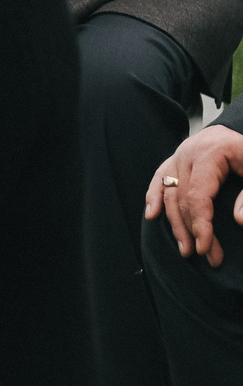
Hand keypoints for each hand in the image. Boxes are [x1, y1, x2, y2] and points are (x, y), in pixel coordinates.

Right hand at [148, 124, 242, 265]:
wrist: (241, 130)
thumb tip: (238, 220)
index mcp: (210, 154)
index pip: (198, 195)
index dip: (201, 224)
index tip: (206, 248)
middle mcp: (188, 154)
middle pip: (181, 198)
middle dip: (190, 230)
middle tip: (201, 255)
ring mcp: (178, 156)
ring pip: (169, 193)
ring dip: (174, 223)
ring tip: (185, 249)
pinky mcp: (175, 160)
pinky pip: (159, 179)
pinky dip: (154, 198)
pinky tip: (152, 215)